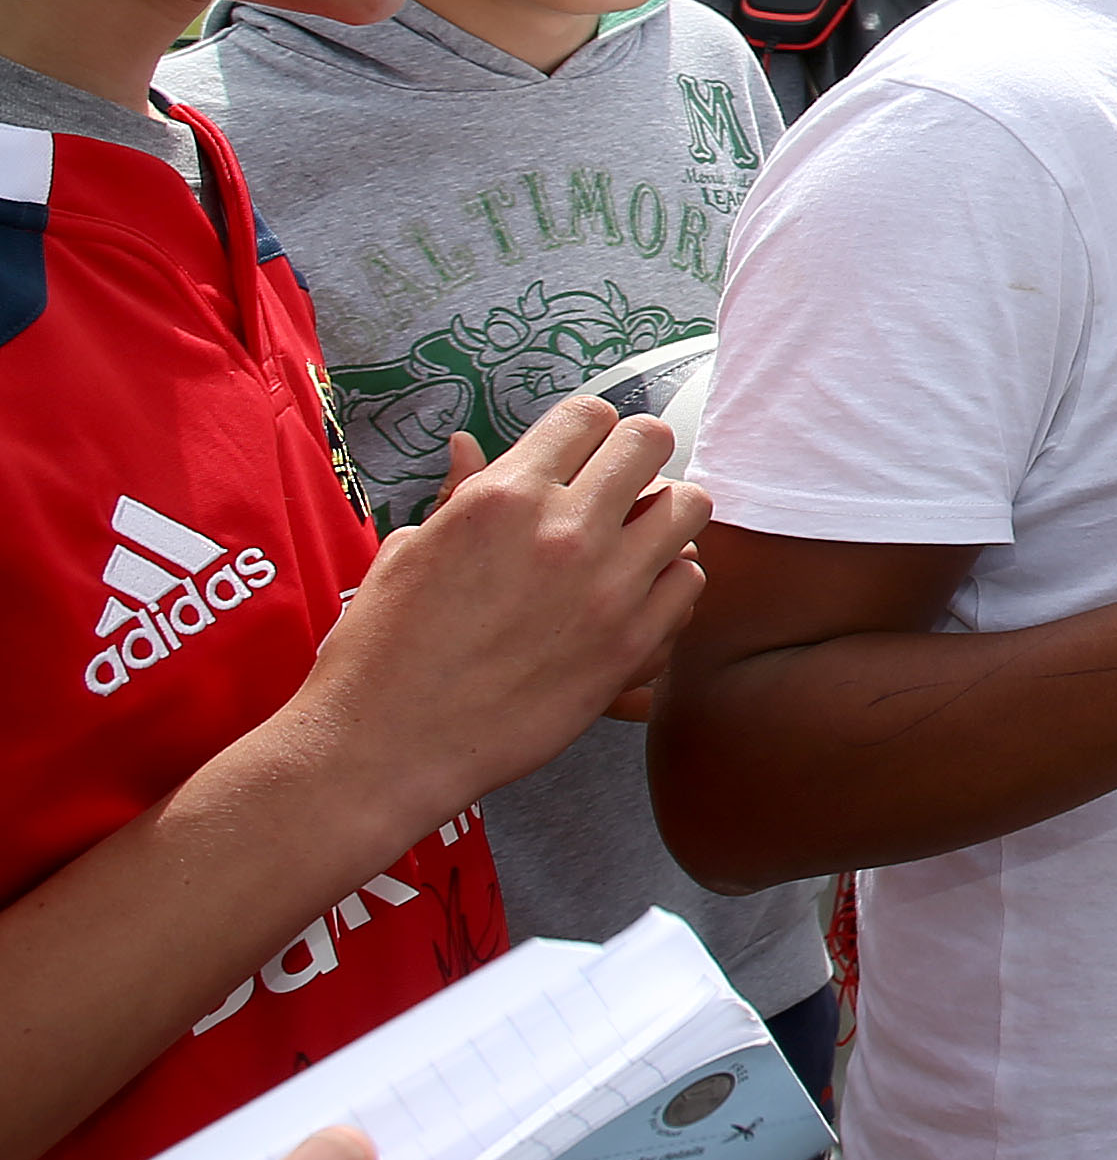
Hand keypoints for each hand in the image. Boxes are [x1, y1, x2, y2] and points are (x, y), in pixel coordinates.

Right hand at [300, 401, 708, 813]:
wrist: (387, 745)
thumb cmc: (383, 646)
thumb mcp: (410, 550)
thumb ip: (460, 493)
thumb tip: (468, 443)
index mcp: (504, 496)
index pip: (589, 415)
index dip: (588, 431)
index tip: (583, 455)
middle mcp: (564, 529)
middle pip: (650, 442)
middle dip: (637, 457)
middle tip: (620, 488)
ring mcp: (606, 586)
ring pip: (689, 507)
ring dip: (664, 517)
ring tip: (633, 542)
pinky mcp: (631, 643)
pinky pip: (690, 580)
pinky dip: (669, 581)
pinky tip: (636, 597)